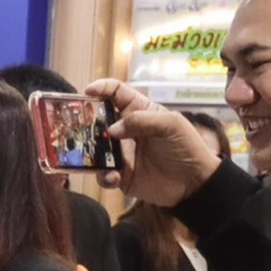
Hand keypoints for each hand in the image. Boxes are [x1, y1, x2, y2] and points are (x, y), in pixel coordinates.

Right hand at [86, 79, 222, 205]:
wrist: (194, 182)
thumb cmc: (187, 147)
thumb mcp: (171, 124)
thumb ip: (141, 120)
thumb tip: (111, 129)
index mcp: (139, 112)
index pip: (116, 93)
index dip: (101, 88)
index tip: (87, 92)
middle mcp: (125, 130)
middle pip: (97, 120)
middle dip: (84, 121)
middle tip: (75, 125)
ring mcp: (120, 153)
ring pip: (93, 148)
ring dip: (89, 151)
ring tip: (91, 154)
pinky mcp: (119, 174)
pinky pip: (102, 174)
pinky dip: (104, 176)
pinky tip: (115, 176)